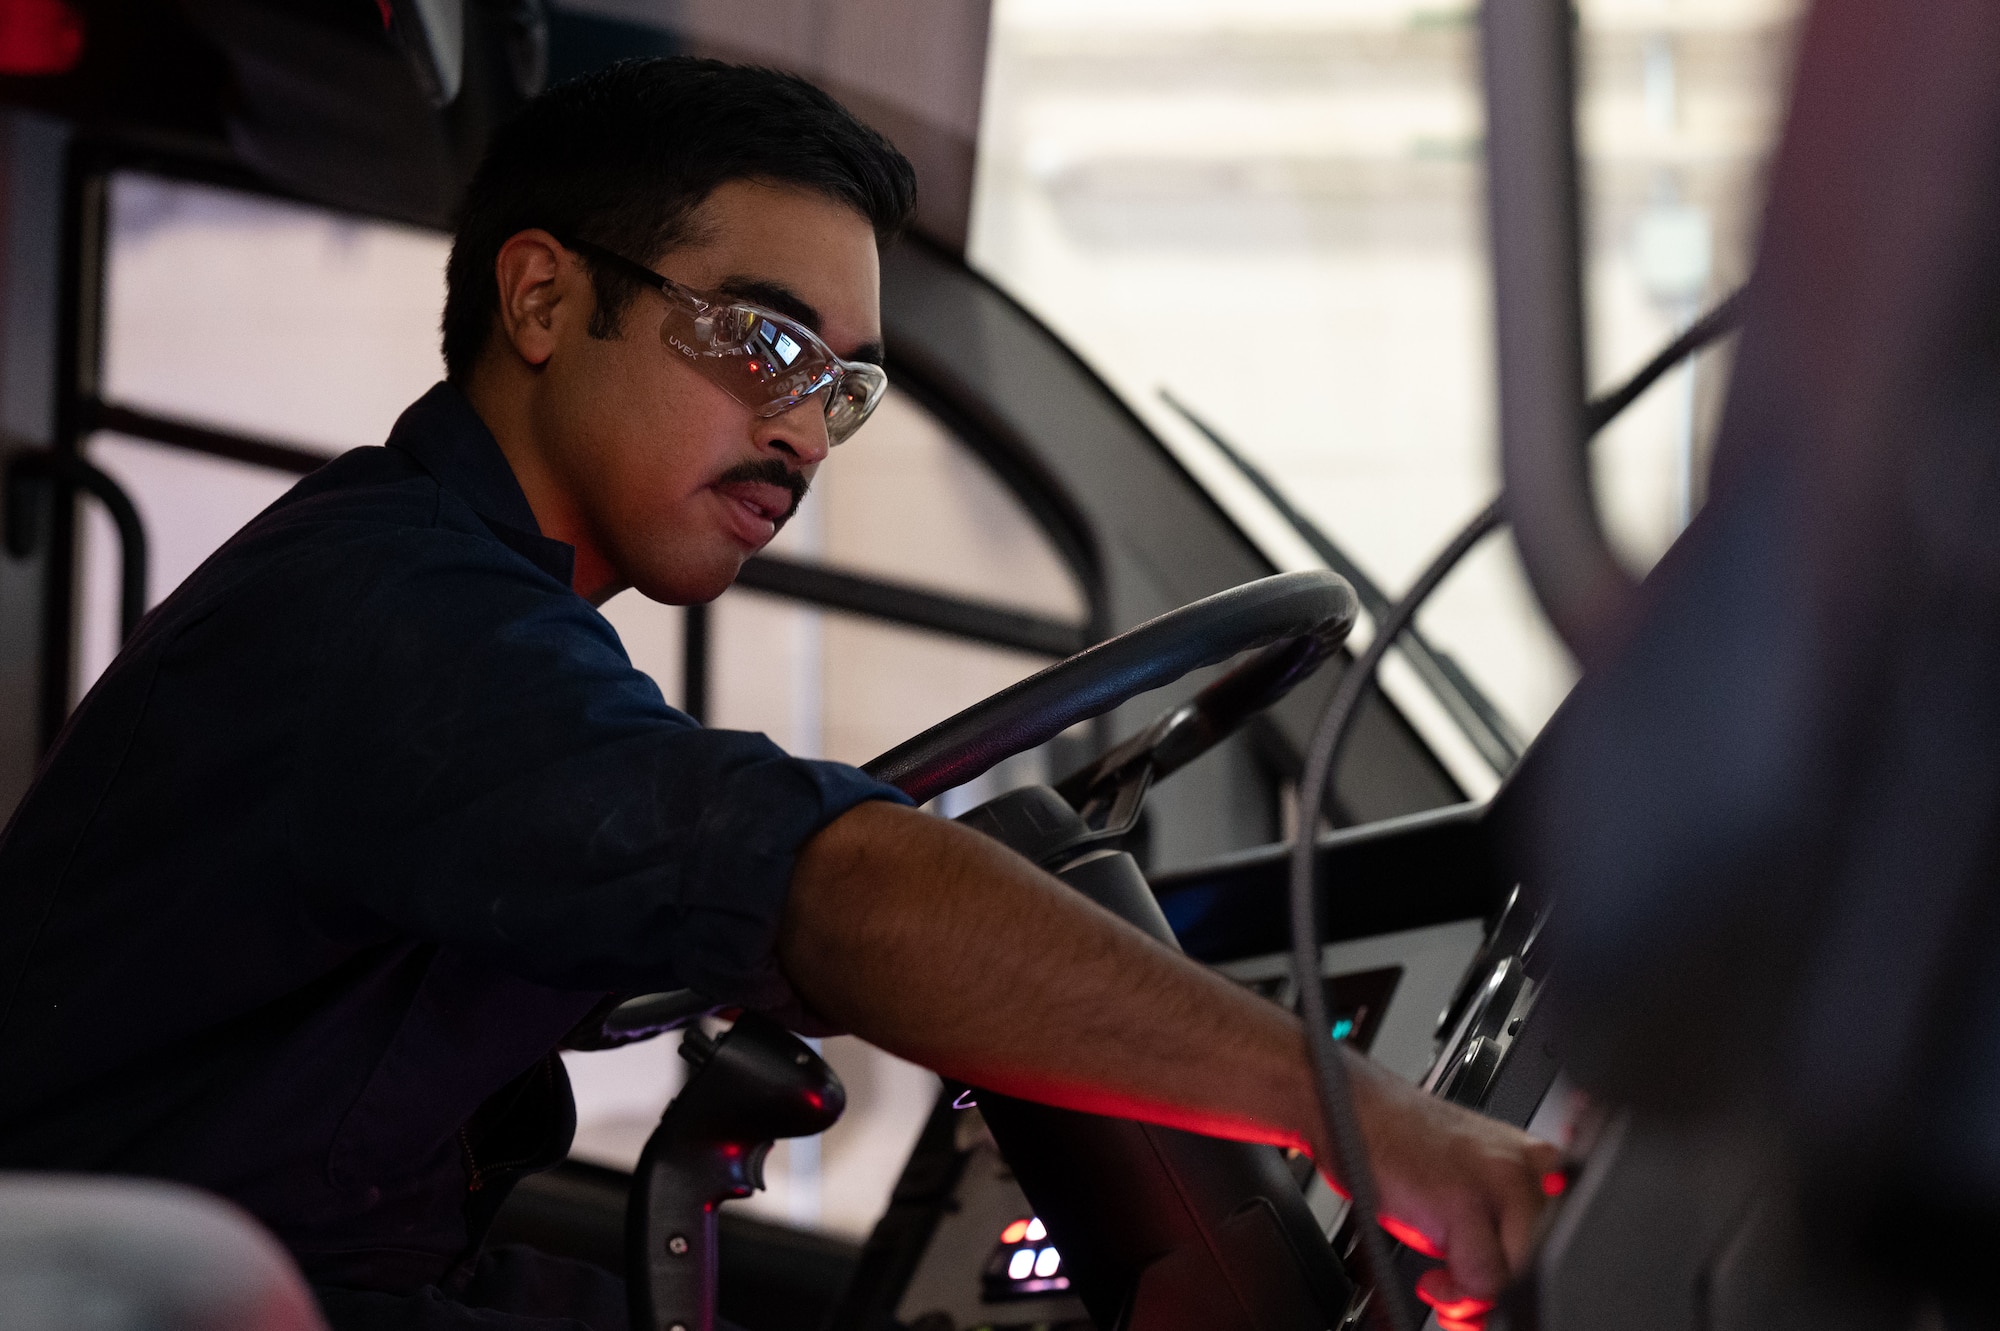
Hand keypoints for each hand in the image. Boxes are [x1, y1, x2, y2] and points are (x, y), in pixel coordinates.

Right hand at [1329, 1053, 1560, 1330]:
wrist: (1350, 1107)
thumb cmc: (1404, 1148)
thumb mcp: (1468, 1190)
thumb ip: (1498, 1235)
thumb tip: (1502, 1302)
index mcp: (1542, 1164)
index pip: (1566, 1240)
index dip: (1531, 1279)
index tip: (1505, 1298)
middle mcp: (1532, 1168)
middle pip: (1547, 1261)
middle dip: (1503, 1291)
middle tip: (1463, 1293)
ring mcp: (1503, 1181)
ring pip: (1519, 1274)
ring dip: (1475, 1294)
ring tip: (1443, 1281)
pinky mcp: (1466, 1199)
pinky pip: (1482, 1279)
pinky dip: (1454, 1293)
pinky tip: (1432, 1276)